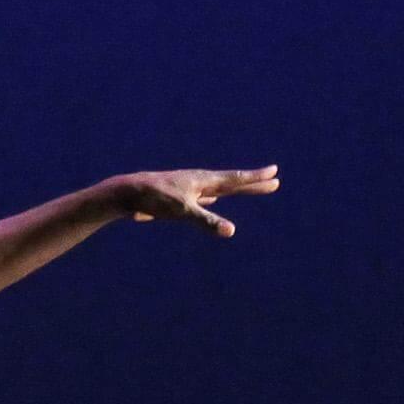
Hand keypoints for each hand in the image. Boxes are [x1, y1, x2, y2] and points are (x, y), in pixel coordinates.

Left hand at [115, 166, 279, 237]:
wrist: (128, 192)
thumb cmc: (155, 199)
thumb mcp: (183, 212)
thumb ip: (207, 221)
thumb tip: (230, 230)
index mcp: (205, 181)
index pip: (237, 179)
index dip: (256, 178)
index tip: (275, 173)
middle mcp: (200, 182)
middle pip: (232, 183)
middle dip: (253, 184)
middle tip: (274, 183)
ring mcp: (189, 187)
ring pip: (219, 188)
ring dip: (235, 188)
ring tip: (247, 186)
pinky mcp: (179, 196)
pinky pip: (203, 195)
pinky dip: (213, 195)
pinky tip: (212, 197)